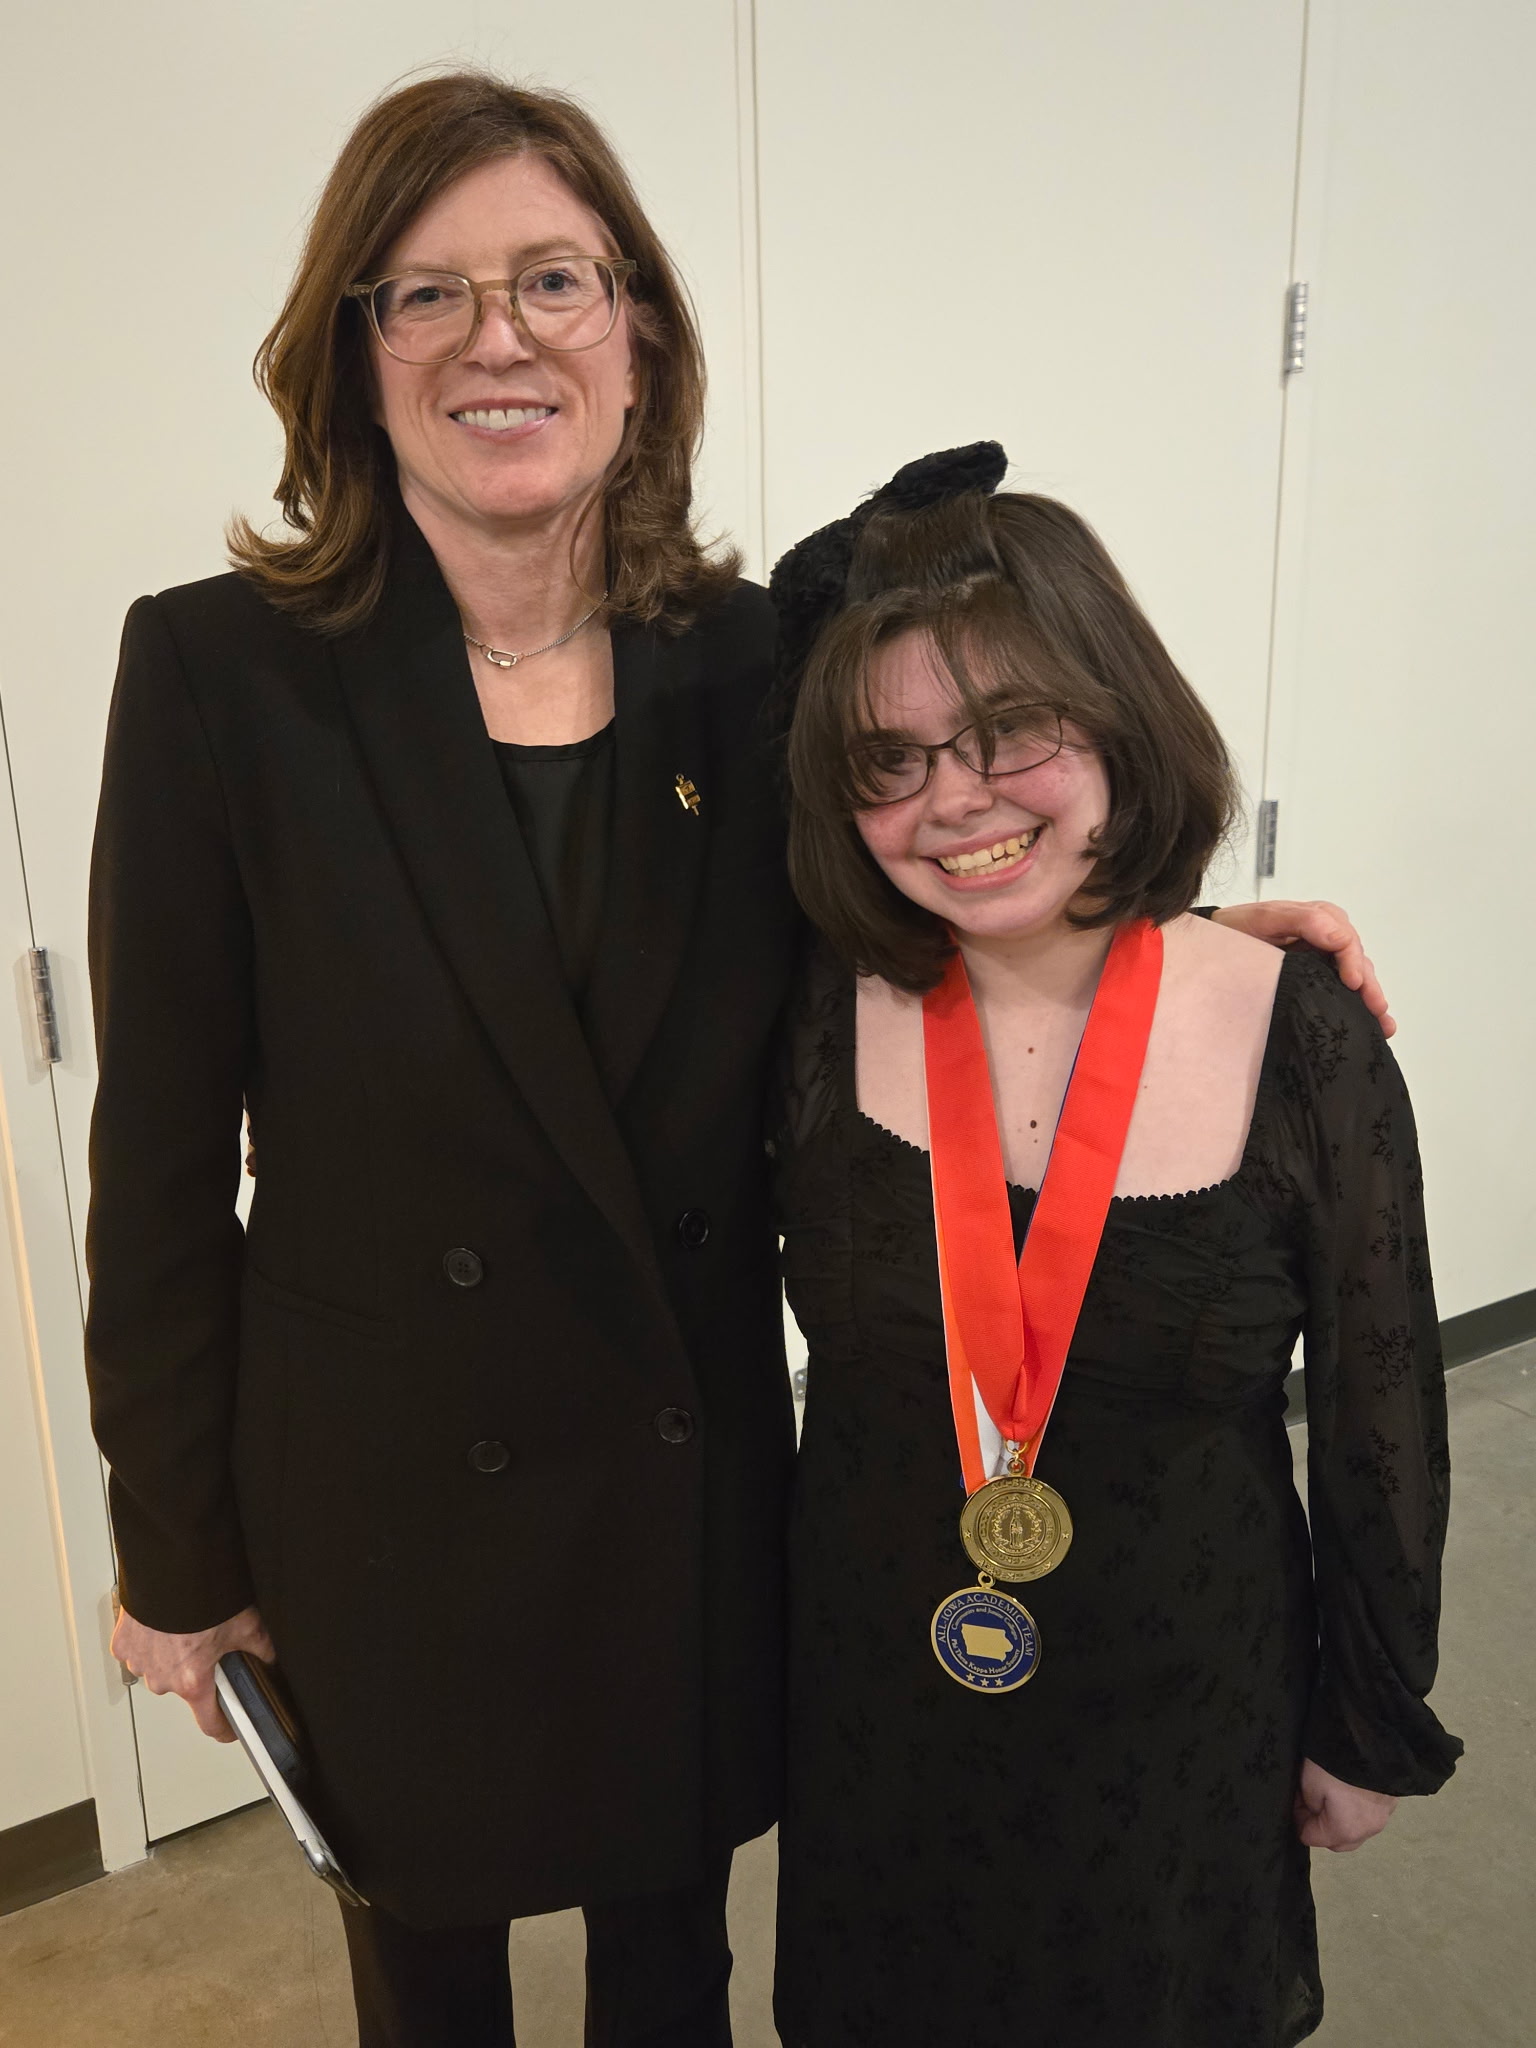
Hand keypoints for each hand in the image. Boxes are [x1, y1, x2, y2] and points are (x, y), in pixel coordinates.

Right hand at [111, 1603, 274, 1741]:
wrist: (171, 1567)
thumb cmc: (204, 1596)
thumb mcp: (246, 1624)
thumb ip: (260, 1649)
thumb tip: (269, 1658)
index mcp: (193, 1681)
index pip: (209, 1723)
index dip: (225, 1728)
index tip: (229, 1730)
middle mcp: (163, 1679)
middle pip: (185, 1688)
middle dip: (197, 1672)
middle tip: (208, 1646)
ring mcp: (139, 1663)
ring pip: (160, 1670)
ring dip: (171, 1657)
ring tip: (186, 1630)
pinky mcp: (123, 1645)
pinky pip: (140, 1652)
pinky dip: (151, 1642)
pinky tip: (164, 1624)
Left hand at [1210, 900, 1394, 1037]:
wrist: (1212, 949)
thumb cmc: (1233, 931)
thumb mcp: (1261, 918)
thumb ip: (1300, 919)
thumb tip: (1338, 936)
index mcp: (1315, 918)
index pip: (1344, 939)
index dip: (1351, 961)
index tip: (1353, 983)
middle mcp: (1325, 938)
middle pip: (1356, 960)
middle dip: (1368, 986)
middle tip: (1377, 1010)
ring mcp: (1322, 960)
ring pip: (1356, 977)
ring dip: (1371, 999)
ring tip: (1383, 1026)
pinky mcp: (1317, 978)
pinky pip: (1343, 989)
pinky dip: (1359, 1006)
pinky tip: (1376, 1027)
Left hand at [1294, 1757, 1397, 1850]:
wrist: (1370, 1737)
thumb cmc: (1336, 1762)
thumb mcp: (1309, 1784)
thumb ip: (1310, 1806)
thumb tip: (1315, 1810)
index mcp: (1346, 1831)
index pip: (1312, 1838)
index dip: (1298, 1820)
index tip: (1295, 1801)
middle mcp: (1369, 1830)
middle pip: (1338, 1841)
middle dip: (1321, 1826)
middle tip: (1310, 1801)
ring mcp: (1384, 1816)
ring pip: (1356, 1829)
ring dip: (1340, 1818)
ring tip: (1329, 1793)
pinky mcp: (1392, 1800)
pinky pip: (1369, 1814)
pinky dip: (1356, 1808)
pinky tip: (1348, 1788)